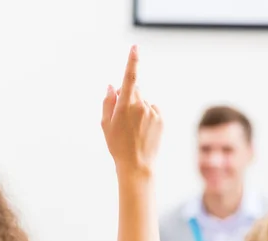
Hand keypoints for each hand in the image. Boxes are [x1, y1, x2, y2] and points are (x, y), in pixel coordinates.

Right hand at [101, 45, 162, 175]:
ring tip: (134, 129)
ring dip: (138, 108)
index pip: (129, 78)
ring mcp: (153, 112)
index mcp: (125, 105)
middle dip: (128, 96)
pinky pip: (153, 110)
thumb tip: (112, 85)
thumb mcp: (105, 124)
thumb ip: (108, 102)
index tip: (135, 48)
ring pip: (144, 101)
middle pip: (135, 90)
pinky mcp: (162, 119)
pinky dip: (148, 115)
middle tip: (122, 117)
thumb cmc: (117, 145)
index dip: (132, 61)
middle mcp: (141, 106)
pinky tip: (143, 130)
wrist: (137, 165)